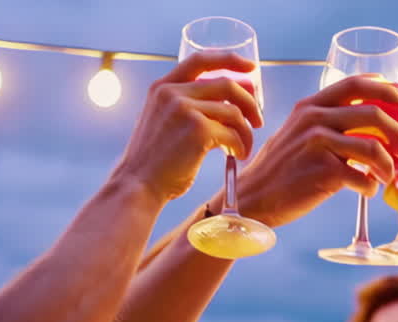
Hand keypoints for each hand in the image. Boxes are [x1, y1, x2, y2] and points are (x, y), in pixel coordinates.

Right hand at [112, 51, 263, 200]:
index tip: (251, 68)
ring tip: (243, 148)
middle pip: (227, 85)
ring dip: (246, 132)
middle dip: (249, 102)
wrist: (138, 185)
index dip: (229, 60)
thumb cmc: (155, 162)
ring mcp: (185, 109)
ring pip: (234, 112)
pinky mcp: (198, 130)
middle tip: (258, 120)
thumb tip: (227, 103)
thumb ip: (184, 106)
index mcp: (162, 87)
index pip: (200, 60)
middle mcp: (172, 92)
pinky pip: (233, 133)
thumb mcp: (162, 121)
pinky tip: (237, 156)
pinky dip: (240, 146)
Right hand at [227, 75, 397, 227]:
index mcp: (310, 106)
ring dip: (388, 165)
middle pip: (373, 114)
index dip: (384, 88)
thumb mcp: (297, 133)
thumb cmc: (280, 169)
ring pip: (373, 148)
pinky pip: (363, 177)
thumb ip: (325, 122)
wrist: (253, 197)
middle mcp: (314, 119)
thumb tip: (365, 121)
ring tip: (385, 176)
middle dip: (396, 131)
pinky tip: (366, 189)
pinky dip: (371, 186)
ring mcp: (318, 145)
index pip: (355, 84)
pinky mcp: (323, 172)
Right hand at [382, 128, 397, 239]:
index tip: (396, 123)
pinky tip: (387, 178)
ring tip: (393, 164)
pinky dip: (379, 175)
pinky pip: (377, 179)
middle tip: (392, 144)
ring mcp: (395, 171)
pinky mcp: (388, 189)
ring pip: (378, 156)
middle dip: (384, 137)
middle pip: (388, 137)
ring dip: (379, 155)